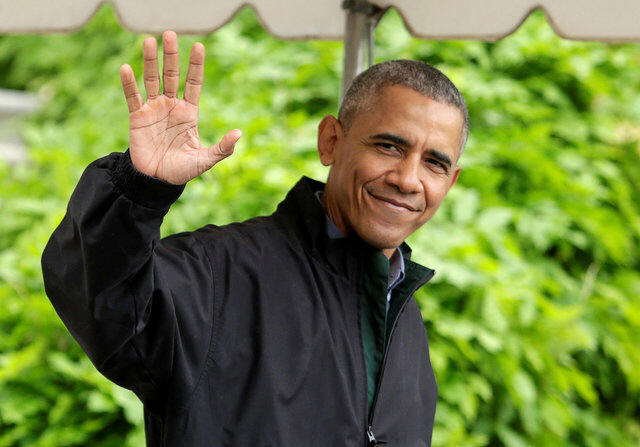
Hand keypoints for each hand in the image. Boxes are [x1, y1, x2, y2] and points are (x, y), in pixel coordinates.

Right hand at [119, 30, 240, 184]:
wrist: (156, 181)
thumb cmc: (182, 170)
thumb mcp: (205, 160)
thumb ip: (222, 148)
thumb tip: (239, 134)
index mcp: (189, 112)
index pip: (193, 83)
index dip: (196, 65)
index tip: (199, 46)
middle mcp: (171, 106)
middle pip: (172, 75)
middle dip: (171, 55)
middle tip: (170, 34)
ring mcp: (153, 109)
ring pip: (152, 79)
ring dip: (150, 61)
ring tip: (150, 41)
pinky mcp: (137, 117)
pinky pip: (132, 97)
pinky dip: (129, 83)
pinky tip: (127, 68)